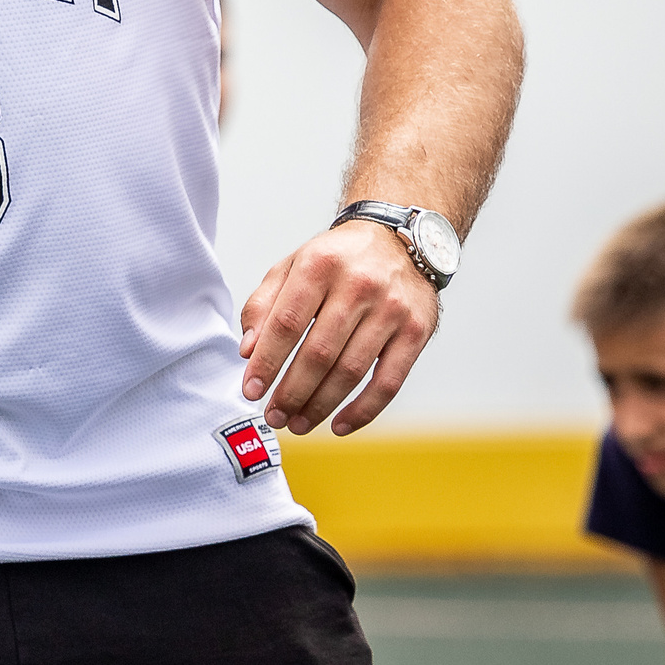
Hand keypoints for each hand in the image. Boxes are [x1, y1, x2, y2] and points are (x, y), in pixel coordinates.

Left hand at [239, 221, 440, 435]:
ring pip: (351, 371)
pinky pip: (389, 382)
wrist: (399, 239)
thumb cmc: (337, 259)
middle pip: (319, 353)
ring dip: (321, 406)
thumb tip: (248, 351)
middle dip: (292, 392)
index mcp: (319, 265)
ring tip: (298, 424)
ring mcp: (391, 310)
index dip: (267, 361)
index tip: (251, 390)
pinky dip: (364, 410)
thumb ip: (264, 304)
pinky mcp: (416, 331)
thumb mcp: (292, 265)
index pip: (287, 323)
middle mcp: (358, 285)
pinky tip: (340, 425)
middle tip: (274, 416)